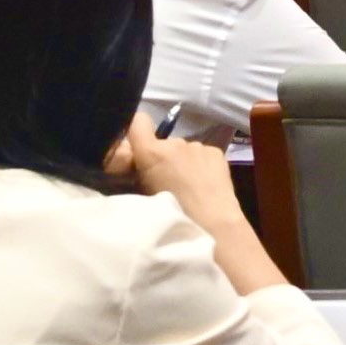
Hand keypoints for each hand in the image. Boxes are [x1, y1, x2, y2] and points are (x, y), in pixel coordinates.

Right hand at [111, 123, 246, 226]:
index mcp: (153, 152)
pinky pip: (200, 154)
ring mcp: (199, 146)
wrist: (212, 223)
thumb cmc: (172, 213)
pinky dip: (198, 164)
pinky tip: (202, 183)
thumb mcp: (140, 194)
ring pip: (181, 150)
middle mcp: (176, 142)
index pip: (137, 122)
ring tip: (185, 185)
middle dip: (159, 157)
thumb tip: (128, 161)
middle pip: (161, 143)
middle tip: (162, 180)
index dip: (134, 130)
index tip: (135, 147)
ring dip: (179, 161)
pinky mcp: (217, 152)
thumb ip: (132, 173)